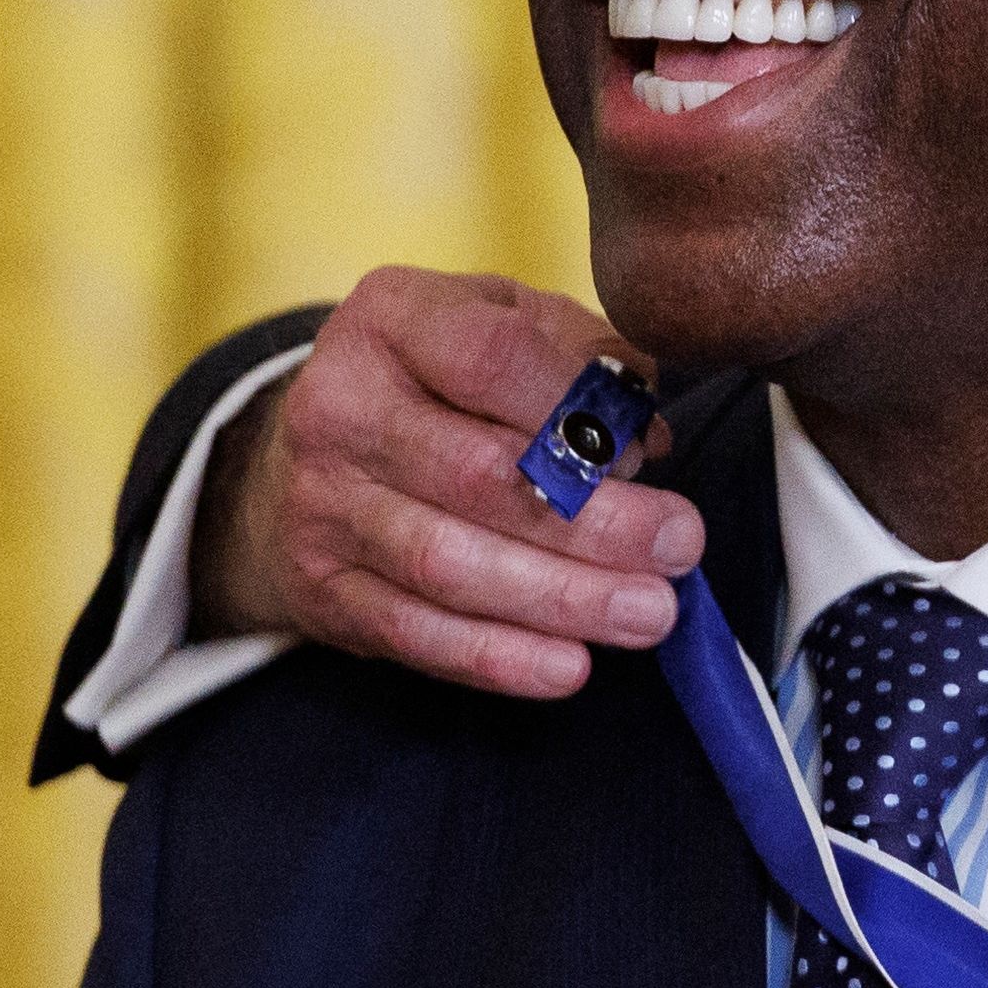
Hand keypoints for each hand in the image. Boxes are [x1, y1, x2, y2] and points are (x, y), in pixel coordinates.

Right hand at [194, 267, 706, 697]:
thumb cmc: (443, 383)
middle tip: (680, 548)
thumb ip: (587, 358)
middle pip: (479, 475)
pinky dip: (498, 657)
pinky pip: (416, 633)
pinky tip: (571, 666)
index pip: (492, 359)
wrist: (308, 453)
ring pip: (451, 565)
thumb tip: (647, 437)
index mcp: (390, 321)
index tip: (647, 452)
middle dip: (596, 522)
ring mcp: (321, 504)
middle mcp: (338, 408)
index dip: (580, 409)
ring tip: (649, 614)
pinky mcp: (321, 586)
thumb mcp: (507, 326)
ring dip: (563, 599)